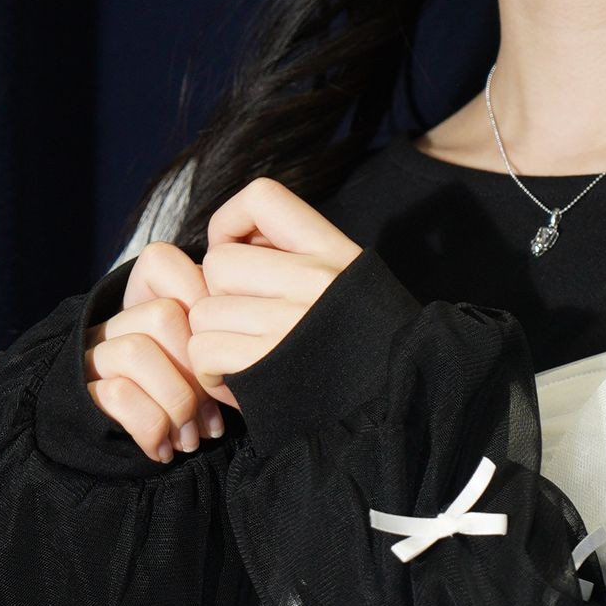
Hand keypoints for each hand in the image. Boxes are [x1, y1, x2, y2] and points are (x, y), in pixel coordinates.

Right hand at [85, 242, 225, 463]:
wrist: (119, 449)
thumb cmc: (181, 404)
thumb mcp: (202, 366)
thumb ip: (215, 337)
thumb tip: (242, 350)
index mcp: (144, 301)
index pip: (162, 263)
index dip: (201, 303)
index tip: (222, 355)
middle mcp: (115, 322)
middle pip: (161, 315)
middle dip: (197, 372)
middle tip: (212, 415)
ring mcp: (94, 355)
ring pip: (135, 350)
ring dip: (176, 402)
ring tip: (191, 438)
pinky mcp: (80, 392)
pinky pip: (116, 394)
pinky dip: (151, 427)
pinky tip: (163, 449)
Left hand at [188, 179, 361, 398]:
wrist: (401, 406)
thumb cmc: (367, 349)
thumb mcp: (349, 283)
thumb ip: (300, 257)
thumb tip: (232, 242)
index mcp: (333, 252)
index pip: (262, 198)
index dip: (230, 221)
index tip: (238, 254)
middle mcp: (313, 279)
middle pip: (218, 263)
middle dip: (219, 297)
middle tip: (244, 324)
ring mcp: (289, 322)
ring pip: (204, 312)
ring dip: (212, 340)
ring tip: (242, 359)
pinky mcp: (266, 365)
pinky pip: (204, 351)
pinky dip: (209, 373)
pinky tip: (237, 383)